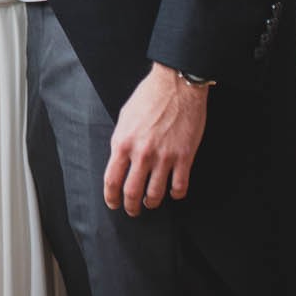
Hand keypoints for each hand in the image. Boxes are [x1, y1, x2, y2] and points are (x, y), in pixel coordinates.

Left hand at [103, 65, 207, 216]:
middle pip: (132, 192)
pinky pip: (180, 186)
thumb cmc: (149, 97)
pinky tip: (174, 192)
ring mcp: (164, 157)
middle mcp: (141, 153)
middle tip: (132, 210)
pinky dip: (176, 194)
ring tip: (151, 203)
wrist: (176, 85)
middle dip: (130, 206)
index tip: (113, 203)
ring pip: (156, 194)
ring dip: (152, 203)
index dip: (111, 197)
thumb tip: (121, 160)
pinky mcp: (184, 157)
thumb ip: (122, 141)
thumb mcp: (125, 118)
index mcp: (123, 142)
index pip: (112, 180)